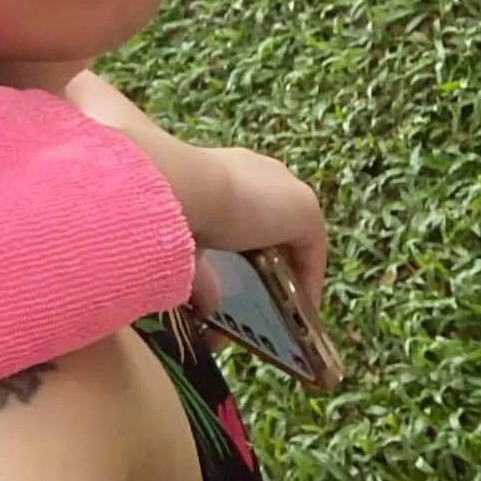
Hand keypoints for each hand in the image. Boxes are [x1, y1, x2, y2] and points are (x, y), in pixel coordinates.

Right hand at [187, 145, 328, 315]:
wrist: (185, 187)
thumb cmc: (170, 204)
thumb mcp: (181, 237)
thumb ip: (197, 265)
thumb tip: (206, 304)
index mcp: (226, 168)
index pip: (245, 203)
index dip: (243, 237)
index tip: (237, 272)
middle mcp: (259, 172)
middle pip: (274, 218)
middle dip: (268, 255)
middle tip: (258, 293)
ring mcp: (286, 187)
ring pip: (293, 235)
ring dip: (287, 268)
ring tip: (280, 306)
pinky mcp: (306, 210)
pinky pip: (310, 252)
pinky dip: (305, 280)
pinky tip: (295, 312)